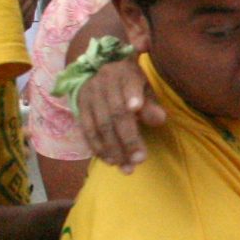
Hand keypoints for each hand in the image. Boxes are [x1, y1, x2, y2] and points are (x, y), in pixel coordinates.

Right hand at [73, 55, 163, 172]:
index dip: (132, 95)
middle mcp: (104, 82)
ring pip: (100, 125)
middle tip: (139, 159)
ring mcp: (89, 95)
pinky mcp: (79, 108)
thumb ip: (152, 104)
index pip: (129, 84)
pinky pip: (87, 131)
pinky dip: (98, 148)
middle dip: (127, 138)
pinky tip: (110, 161)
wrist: (97, 71)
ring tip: (126, 167)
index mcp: (125, 72)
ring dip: (113, 149)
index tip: (136, 108)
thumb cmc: (130, 84)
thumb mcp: (145, 87)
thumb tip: (159, 120)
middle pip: (115, 113)